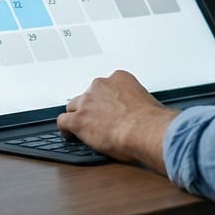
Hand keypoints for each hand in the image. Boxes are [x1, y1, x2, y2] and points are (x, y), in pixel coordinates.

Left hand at [56, 70, 177, 173]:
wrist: (146, 131)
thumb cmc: (151, 120)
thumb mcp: (149, 102)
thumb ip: (138, 103)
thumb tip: (143, 113)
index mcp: (119, 78)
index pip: (106, 86)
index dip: (105, 100)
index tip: (109, 108)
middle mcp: (100, 86)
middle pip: (88, 95)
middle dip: (91, 107)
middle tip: (99, 121)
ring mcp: (87, 102)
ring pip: (74, 107)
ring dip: (79, 117)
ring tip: (84, 129)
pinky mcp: (78, 120)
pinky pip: (63, 122)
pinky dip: (66, 130)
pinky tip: (71, 136)